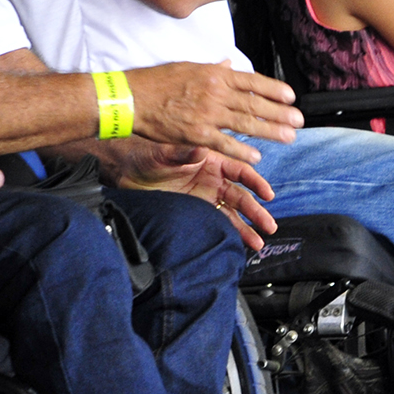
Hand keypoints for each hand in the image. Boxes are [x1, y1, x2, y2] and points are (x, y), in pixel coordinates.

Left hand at [116, 144, 276, 249]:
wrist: (124, 173)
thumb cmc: (145, 156)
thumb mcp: (163, 153)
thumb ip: (183, 153)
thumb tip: (201, 151)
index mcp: (211, 161)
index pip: (241, 172)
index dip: (256, 182)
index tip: (267, 194)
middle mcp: (213, 179)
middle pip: (241, 197)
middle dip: (256, 211)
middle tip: (269, 225)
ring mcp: (205, 196)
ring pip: (232, 213)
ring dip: (246, 227)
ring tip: (259, 242)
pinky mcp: (196, 210)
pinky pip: (217, 222)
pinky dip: (229, 232)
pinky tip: (240, 243)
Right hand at [128, 61, 301, 163]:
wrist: (131, 97)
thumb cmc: (157, 81)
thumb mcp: (188, 67)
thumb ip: (213, 69)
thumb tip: (230, 64)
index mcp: (215, 75)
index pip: (253, 81)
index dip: (274, 89)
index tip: (291, 96)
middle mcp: (216, 93)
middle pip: (255, 103)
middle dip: (280, 113)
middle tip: (299, 120)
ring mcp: (207, 113)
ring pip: (246, 123)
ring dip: (270, 131)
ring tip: (289, 137)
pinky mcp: (196, 133)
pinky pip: (224, 143)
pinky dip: (242, 150)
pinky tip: (257, 156)